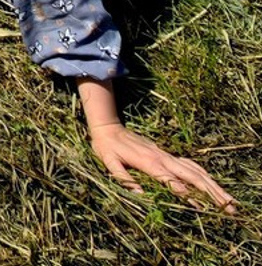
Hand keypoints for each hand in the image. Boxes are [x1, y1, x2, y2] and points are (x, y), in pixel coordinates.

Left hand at [89, 121, 234, 211]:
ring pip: (195, 170)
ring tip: (229, 200)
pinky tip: (212, 183)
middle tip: (228, 207)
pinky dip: (203, 174)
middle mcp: (161, 158)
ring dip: (213, 185)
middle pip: (192, 175)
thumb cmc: (107, 147)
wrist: (108, 127)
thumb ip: (123, 177)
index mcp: (148, 162)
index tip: (200, 207)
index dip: (185, 194)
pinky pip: (189, 164)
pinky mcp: (166, 154)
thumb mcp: (109, 162)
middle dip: (211, 191)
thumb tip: (140, 195)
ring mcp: (166, 155)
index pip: (171, 180)